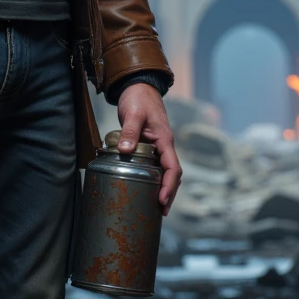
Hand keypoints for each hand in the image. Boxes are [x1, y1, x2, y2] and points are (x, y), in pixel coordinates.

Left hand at [116, 84, 181, 213]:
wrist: (138, 87)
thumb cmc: (138, 99)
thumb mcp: (133, 114)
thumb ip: (129, 131)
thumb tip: (125, 150)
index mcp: (165, 140)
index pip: (173, 167)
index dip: (169, 185)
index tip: (162, 199)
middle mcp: (165, 145)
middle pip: (173, 174)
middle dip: (169, 193)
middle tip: (161, 211)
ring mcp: (159, 146)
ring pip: (166, 171)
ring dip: (164, 188)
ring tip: (157, 206)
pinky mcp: (151, 146)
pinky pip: (157, 166)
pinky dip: (156, 179)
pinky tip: (148, 188)